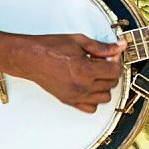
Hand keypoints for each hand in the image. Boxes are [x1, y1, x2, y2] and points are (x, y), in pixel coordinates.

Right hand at [6, 34, 126, 112]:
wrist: (29, 58)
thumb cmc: (49, 47)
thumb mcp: (79, 41)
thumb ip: (102, 46)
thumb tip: (120, 46)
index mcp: (84, 70)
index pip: (115, 72)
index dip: (116, 61)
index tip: (112, 55)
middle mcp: (81, 86)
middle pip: (112, 84)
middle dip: (111, 71)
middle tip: (102, 62)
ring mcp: (75, 96)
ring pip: (105, 98)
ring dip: (105, 86)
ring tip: (96, 74)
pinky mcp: (69, 101)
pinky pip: (91, 108)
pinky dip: (94, 98)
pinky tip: (89, 85)